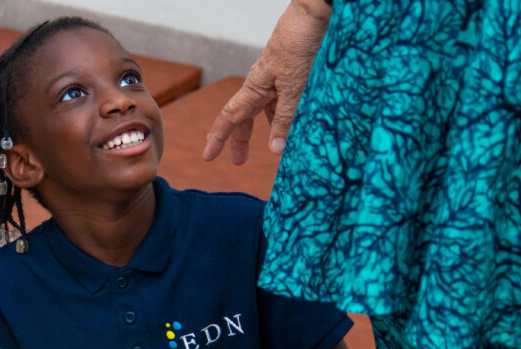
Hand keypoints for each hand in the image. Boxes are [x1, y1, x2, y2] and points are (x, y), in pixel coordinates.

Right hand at [202, 0, 330, 164]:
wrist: (313, 14)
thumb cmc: (299, 45)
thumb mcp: (293, 88)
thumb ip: (285, 118)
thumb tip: (275, 150)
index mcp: (254, 87)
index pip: (230, 118)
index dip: (218, 139)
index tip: (207, 157)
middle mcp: (261, 84)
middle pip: (245, 116)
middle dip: (240, 139)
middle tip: (240, 161)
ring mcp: (276, 78)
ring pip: (265, 109)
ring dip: (266, 129)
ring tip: (272, 147)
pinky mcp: (291, 72)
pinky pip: (283, 100)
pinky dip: (284, 114)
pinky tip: (293, 122)